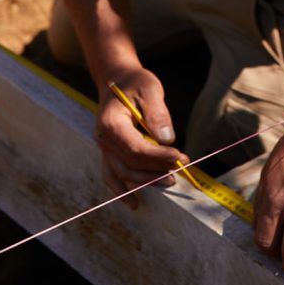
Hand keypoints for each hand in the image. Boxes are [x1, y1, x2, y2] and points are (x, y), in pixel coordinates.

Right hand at [96, 65, 187, 207]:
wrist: (117, 80)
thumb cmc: (135, 84)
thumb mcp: (150, 89)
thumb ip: (157, 113)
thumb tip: (166, 139)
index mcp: (110, 124)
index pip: (135, 149)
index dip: (158, 157)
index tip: (179, 156)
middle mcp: (103, 140)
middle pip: (129, 165)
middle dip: (156, 170)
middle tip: (180, 166)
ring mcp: (104, 149)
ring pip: (122, 174)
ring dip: (146, 181)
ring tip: (171, 181)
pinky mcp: (109, 153)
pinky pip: (112, 176)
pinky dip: (122, 191)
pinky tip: (135, 204)